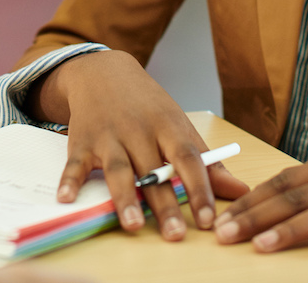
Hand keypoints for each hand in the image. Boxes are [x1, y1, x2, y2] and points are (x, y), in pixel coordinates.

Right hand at [33, 50, 248, 241]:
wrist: (103, 72)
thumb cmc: (148, 107)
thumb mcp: (179, 126)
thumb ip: (207, 162)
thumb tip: (241, 191)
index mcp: (168, 126)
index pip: (188, 159)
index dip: (199, 189)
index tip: (208, 219)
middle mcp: (139, 130)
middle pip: (154, 171)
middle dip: (165, 205)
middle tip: (176, 235)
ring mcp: (109, 135)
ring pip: (118, 169)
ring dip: (124, 197)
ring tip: (132, 224)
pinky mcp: (82, 141)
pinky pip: (75, 163)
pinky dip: (70, 180)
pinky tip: (66, 199)